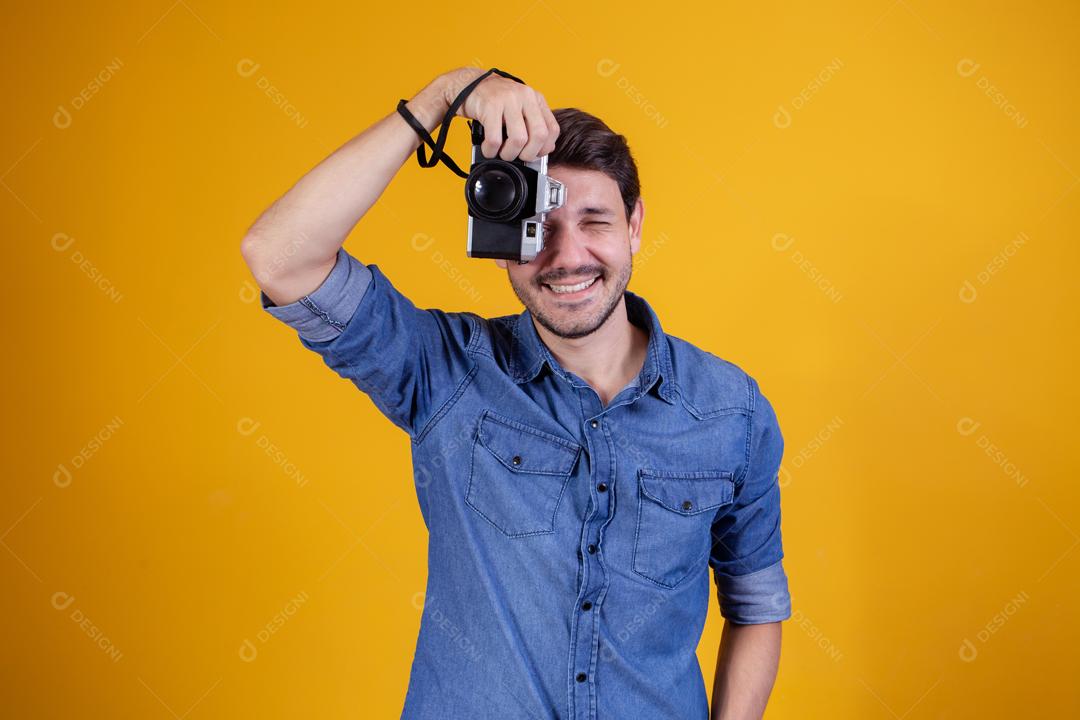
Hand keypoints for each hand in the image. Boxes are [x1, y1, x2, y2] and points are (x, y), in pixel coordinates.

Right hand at [438, 67, 559, 161]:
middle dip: (528, 154)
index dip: (544, 148)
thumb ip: (532, 124)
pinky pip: (496, 139)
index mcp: (535, 98)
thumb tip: (546, 149)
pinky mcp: (490, 105)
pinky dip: (491, 150)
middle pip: (539, 135)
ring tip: (500, 153)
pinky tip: (488, 148)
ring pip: (519, 139)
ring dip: (509, 154)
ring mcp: (508, 99)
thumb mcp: (518, 108)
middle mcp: (525, 96)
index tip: (534, 154)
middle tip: (518, 157)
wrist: (465, 85)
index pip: (552, 129)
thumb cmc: (492, 101)